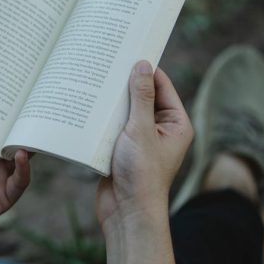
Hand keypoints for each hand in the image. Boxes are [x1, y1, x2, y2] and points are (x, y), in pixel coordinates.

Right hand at [97, 61, 192, 228]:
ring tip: (94, 81)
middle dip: (125, 84)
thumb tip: (142, 65)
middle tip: (106, 63)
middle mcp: (161, 129)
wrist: (126, 213)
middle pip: (142, 96)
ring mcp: (141, 139)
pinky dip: (102, 118)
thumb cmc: (141, 175)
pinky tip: (87, 106)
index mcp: (176, 123)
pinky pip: (113, 126)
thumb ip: (142, 97)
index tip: (127, 50)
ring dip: (112, 101)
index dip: (145, 68)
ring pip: (125, 110)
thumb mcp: (141, 130)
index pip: (162, 85)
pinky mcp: (123, 149)